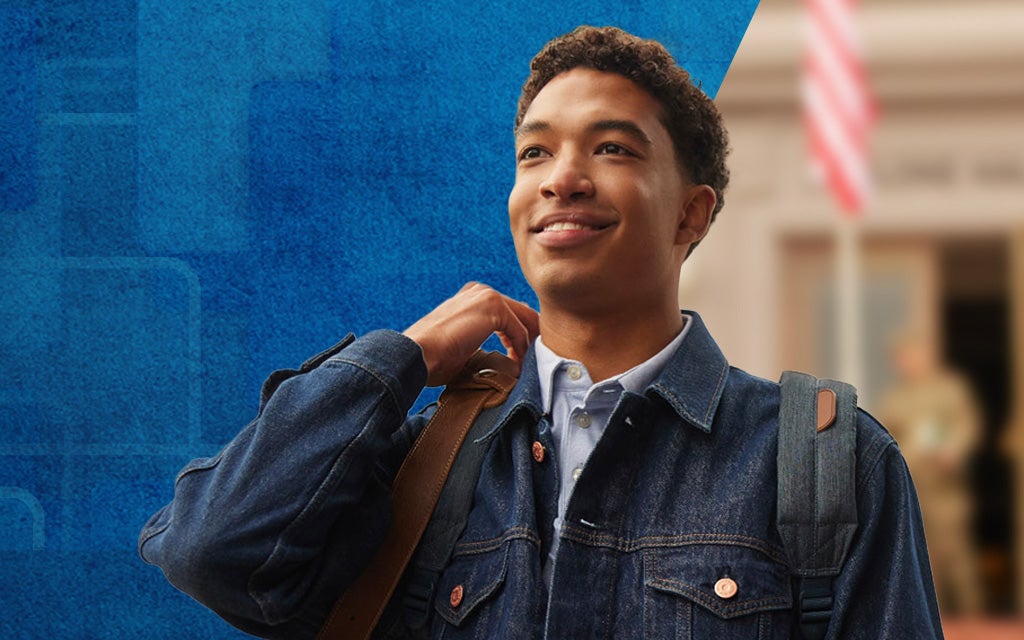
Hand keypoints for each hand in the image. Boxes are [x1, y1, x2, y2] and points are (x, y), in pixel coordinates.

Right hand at [404, 282, 539, 386]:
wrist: (417, 354)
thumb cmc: (434, 357)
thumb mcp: (464, 344)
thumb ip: (482, 341)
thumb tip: (505, 356)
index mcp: (472, 297)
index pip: (508, 312)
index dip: (520, 336)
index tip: (521, 357)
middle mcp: (481, 291)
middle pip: (521, 312)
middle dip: (530, 337)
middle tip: (533, 361)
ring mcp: (488, 296)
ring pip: (524, 320)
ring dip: (529, 344)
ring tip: (527, 365)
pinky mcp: (493, 308)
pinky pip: (519, 331)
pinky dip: (522, 349)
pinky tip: (519, 365)